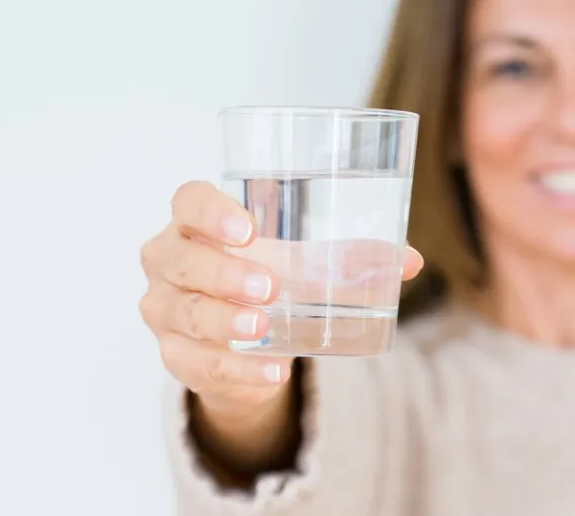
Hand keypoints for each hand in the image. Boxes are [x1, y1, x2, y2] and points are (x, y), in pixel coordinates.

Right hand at [138, 181, 424, 417]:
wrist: (250, 343)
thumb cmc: (274, 278)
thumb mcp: (307, 263)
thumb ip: (355, 257)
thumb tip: (409, 261)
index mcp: (197, 223)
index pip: (188, 202)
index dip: (210, 211)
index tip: (249, 229)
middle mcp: (169, 261)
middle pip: (180, 259)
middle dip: (223, 272)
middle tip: (269, 285)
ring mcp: (165, 310)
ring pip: (185, 313)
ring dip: (224, 321)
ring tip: (262, 326)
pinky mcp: (176, 356)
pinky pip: (198, 364)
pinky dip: (237, 369)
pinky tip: (272, 371)